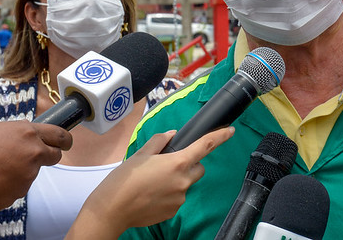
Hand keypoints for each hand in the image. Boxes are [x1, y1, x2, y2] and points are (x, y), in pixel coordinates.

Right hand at [0, 121, 70, 237]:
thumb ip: (11, 130)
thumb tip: (17, 133)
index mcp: (28, 133)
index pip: (60, 135)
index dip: (65, 139)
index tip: (66, 143)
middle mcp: (33, 153)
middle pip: (55, 155)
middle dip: (49, 155)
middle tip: (36, 157)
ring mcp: (29, 174)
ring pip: (31, 172)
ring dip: (20, 171)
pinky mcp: (20, 192)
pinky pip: (18, 187)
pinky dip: (9, 185)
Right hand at [66, 126, 234, 238]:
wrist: (112, 209)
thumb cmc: (124, 180)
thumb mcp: (141, 154)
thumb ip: (160, 142)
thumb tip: (171, 136)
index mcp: (177, 162)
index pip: (205, 146)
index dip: (220, 137)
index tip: (230, 131)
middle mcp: (183, 181)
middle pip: (198, 168)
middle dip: (189, 164)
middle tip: (169, 165)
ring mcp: (179, 198)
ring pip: (186, 184)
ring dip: (176, 180)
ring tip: (153, 182)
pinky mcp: (173, 211)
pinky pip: (177, 198)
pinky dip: (169, 194)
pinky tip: (151, 194)